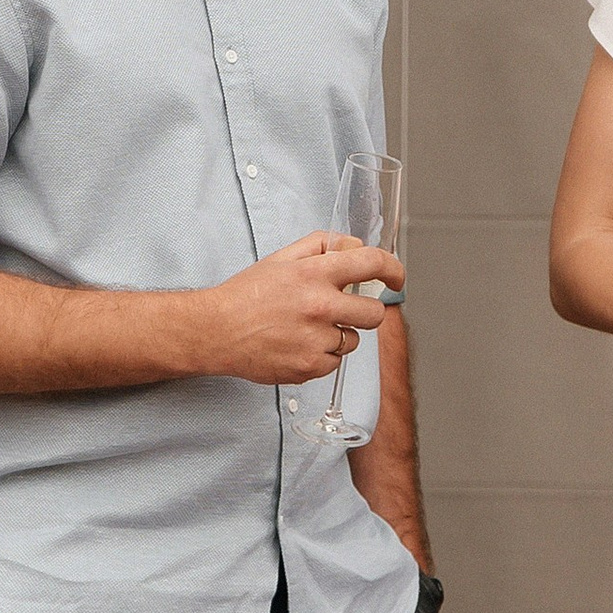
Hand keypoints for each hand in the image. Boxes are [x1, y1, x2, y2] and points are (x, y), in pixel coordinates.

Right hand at [192, 232, 404, 386]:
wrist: (216, 331)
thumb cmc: (246, 294)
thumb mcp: (282, 258)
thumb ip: (321, 245)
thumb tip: (354, 246)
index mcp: (315, 274)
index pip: (371, 264)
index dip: (393, 270)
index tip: (396, 278)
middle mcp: (320, 306)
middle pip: (374, 314)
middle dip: (364, 311)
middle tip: (341, 311)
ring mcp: (316, 340)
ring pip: (353, 341)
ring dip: (338, 335)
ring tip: (305, 330)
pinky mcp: (309, 367)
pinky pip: (334, 363)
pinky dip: (321, 356)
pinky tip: (297, 346)